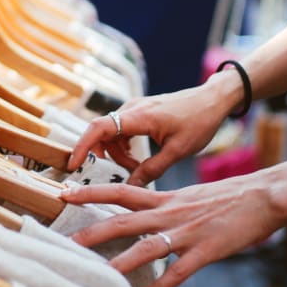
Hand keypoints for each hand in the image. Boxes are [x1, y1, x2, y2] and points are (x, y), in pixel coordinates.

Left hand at [60, 172, 286, 286]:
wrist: (264, 195)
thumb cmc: (228, 196)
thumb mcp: (190, 195)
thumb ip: (166, 204)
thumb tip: (144, 213)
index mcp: (166, 197)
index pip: (120, 190)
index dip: (91, 191)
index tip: (65, 192)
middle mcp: (171, 212)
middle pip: (124, 219)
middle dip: (93, 230)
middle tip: (66, 240)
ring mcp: (188, 232)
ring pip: (148, 246)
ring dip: (122, 261)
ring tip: (100, 274)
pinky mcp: (207, 251)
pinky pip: (179, 272)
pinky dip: (161, 286)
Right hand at [67, 80, 236, 185]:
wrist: (213, 100)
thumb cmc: (199, 121)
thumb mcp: (177, 151)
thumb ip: (151, 170)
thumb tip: (130, 187)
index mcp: (140, 116)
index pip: (100, 128)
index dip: (83, 146)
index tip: (73, 165)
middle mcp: (132, 108)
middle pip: (102, 133)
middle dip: (104, 155)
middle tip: (120, 173)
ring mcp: (135, 108)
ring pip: (111, 133)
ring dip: (117, 153)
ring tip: (137, 167)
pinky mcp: (140, 111)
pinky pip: (121, 129)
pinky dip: (123, 146)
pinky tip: (139, 159)